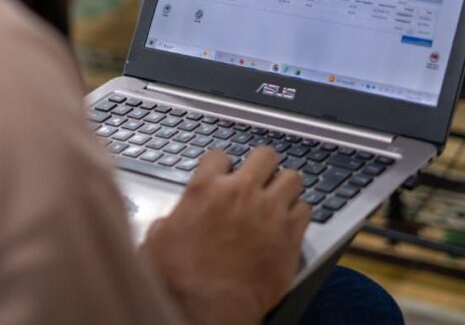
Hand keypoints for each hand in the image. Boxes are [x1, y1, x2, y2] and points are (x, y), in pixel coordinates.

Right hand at [141, 148, 310, 324]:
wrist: (210, 309)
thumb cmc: (182, 279)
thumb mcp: (158, 241)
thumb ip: (171, 219)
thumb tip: (170, 223)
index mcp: (206, 188)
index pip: (219, 155)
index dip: (221, 166)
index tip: (223, 175)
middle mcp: (241, 193)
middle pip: (264, 155)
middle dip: (261, 165)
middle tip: (258, 179)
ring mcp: (270, 211)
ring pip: (292, 177)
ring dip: (285, 186)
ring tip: (278, 198)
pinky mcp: (291, 235)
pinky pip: (306, 209)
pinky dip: (298, 214)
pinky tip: (288, 223)